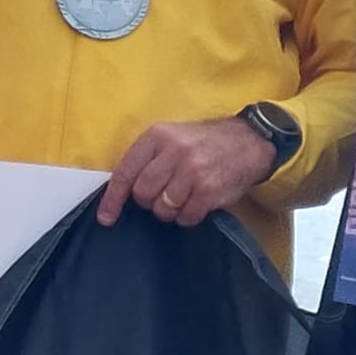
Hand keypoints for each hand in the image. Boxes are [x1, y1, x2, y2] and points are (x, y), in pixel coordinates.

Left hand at [97, 118, 274, 228]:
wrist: (248, 141)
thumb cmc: (203, 142)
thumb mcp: (172, 137)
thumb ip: (148, 159)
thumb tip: (122, 193)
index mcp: (158, 136)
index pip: (125, 172)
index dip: (113, 199)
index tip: (106, 218)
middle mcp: (174, 152)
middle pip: (142, 194)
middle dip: (150, 201)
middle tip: (164, 193)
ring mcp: (192, 172)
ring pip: (163, 209)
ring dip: (170, 210)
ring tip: (184, 196)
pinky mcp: (208, 191)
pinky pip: (185, 218)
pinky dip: (188, 216)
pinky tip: (197, 202)